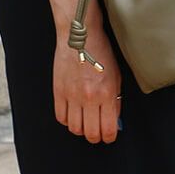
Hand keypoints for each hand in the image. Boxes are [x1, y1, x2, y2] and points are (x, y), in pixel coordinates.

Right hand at [53, 24, 121, 143]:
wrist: (80, 36)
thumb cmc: (101, 52)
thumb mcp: (116, 75)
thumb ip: (115, 99)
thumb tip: (114, 119)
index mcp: (107, 93)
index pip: (108, 128)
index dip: (110, 136)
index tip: (110, 136)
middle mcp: (89, 97)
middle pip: (90, 133)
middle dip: (96, 137)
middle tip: (98, 134)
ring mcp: (72, 96)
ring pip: (75, 128)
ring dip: (81, 129)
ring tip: (86, 123)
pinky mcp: (58, 92)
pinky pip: (60, 117)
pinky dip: (67, 120)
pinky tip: (73, 114)